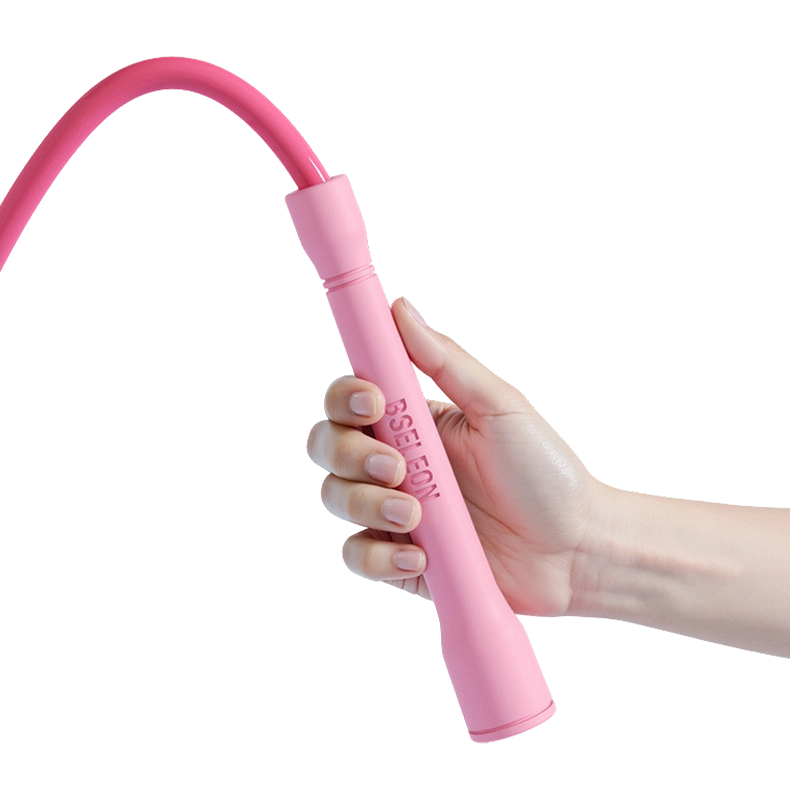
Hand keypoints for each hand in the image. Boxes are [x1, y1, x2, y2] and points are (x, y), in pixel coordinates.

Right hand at [307, 282, 603, 617]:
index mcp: (414, 424)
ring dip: (367, 505)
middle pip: (329, 448)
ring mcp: (395, 511)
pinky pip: (359, 556)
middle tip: (396, 466)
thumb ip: (443, 361)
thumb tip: (399, 304)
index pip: (351, 401)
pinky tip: (418, 558)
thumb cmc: (544, 473)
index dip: (346, 398)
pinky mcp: (401, 559)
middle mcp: (396, 464)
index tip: (373, 401)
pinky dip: (379, 557)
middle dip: (350, 454)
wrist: (575, 548)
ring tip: (417, 515)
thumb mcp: (497, 407)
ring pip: (338, 500)